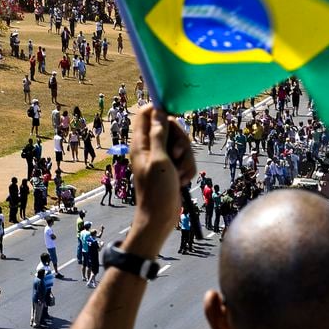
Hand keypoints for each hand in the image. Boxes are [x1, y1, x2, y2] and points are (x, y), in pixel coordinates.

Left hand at [125, 105, 195, 255]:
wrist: (161, 218)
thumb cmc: (157, 190)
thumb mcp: (159, 159)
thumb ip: (159, 134)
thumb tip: (158, 111)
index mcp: (141, 142)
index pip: (147, 113)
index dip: (161, 112)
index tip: (174, 120)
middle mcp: (150, 147)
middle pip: (171, 127)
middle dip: (181, 140)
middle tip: (179, 155)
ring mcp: (162, 157)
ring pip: (182, 144)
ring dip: (187, 158)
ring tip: (180, 174)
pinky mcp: (172, 167)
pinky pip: (186, 159)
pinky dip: (187, 169)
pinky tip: (182, 181)